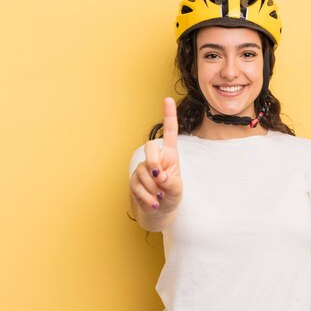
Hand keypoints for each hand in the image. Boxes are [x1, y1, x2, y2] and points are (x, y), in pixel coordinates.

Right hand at [130, 97, 182, 214]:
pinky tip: (153, 203)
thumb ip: (171, 182)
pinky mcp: (134, 178)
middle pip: (150, 147)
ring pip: (142, 171)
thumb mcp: (177, 190)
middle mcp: (156, 157)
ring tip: (159, 197)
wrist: (159, 211)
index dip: (168, 116)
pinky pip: (136, 185)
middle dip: (153, 162)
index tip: (167, 99)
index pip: (169, 132)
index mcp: (170, 155)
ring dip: (152, 188)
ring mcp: (143, 167)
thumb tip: (158, 175)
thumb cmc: (171, 196)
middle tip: (159, 178)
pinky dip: (146, 197)